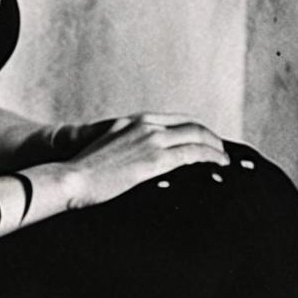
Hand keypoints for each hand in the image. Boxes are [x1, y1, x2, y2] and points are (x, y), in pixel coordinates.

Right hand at [60, 112, 228, 209]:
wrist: (73, 177)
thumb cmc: (85, 172)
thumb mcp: (109, 150)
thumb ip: (126, 149)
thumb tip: (136, 162)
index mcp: (133, 121)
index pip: (175, 119)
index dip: (194, 129)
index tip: (204, 140)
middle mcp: (144, 124)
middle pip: (189, 124)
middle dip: (209, 136)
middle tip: (220, 150)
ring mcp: (150, 139)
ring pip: (195, 136)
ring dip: (215, 146)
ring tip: (224, 159)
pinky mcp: (155, 159)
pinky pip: (192, 153)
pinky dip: (210, 156)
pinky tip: (219, 164)